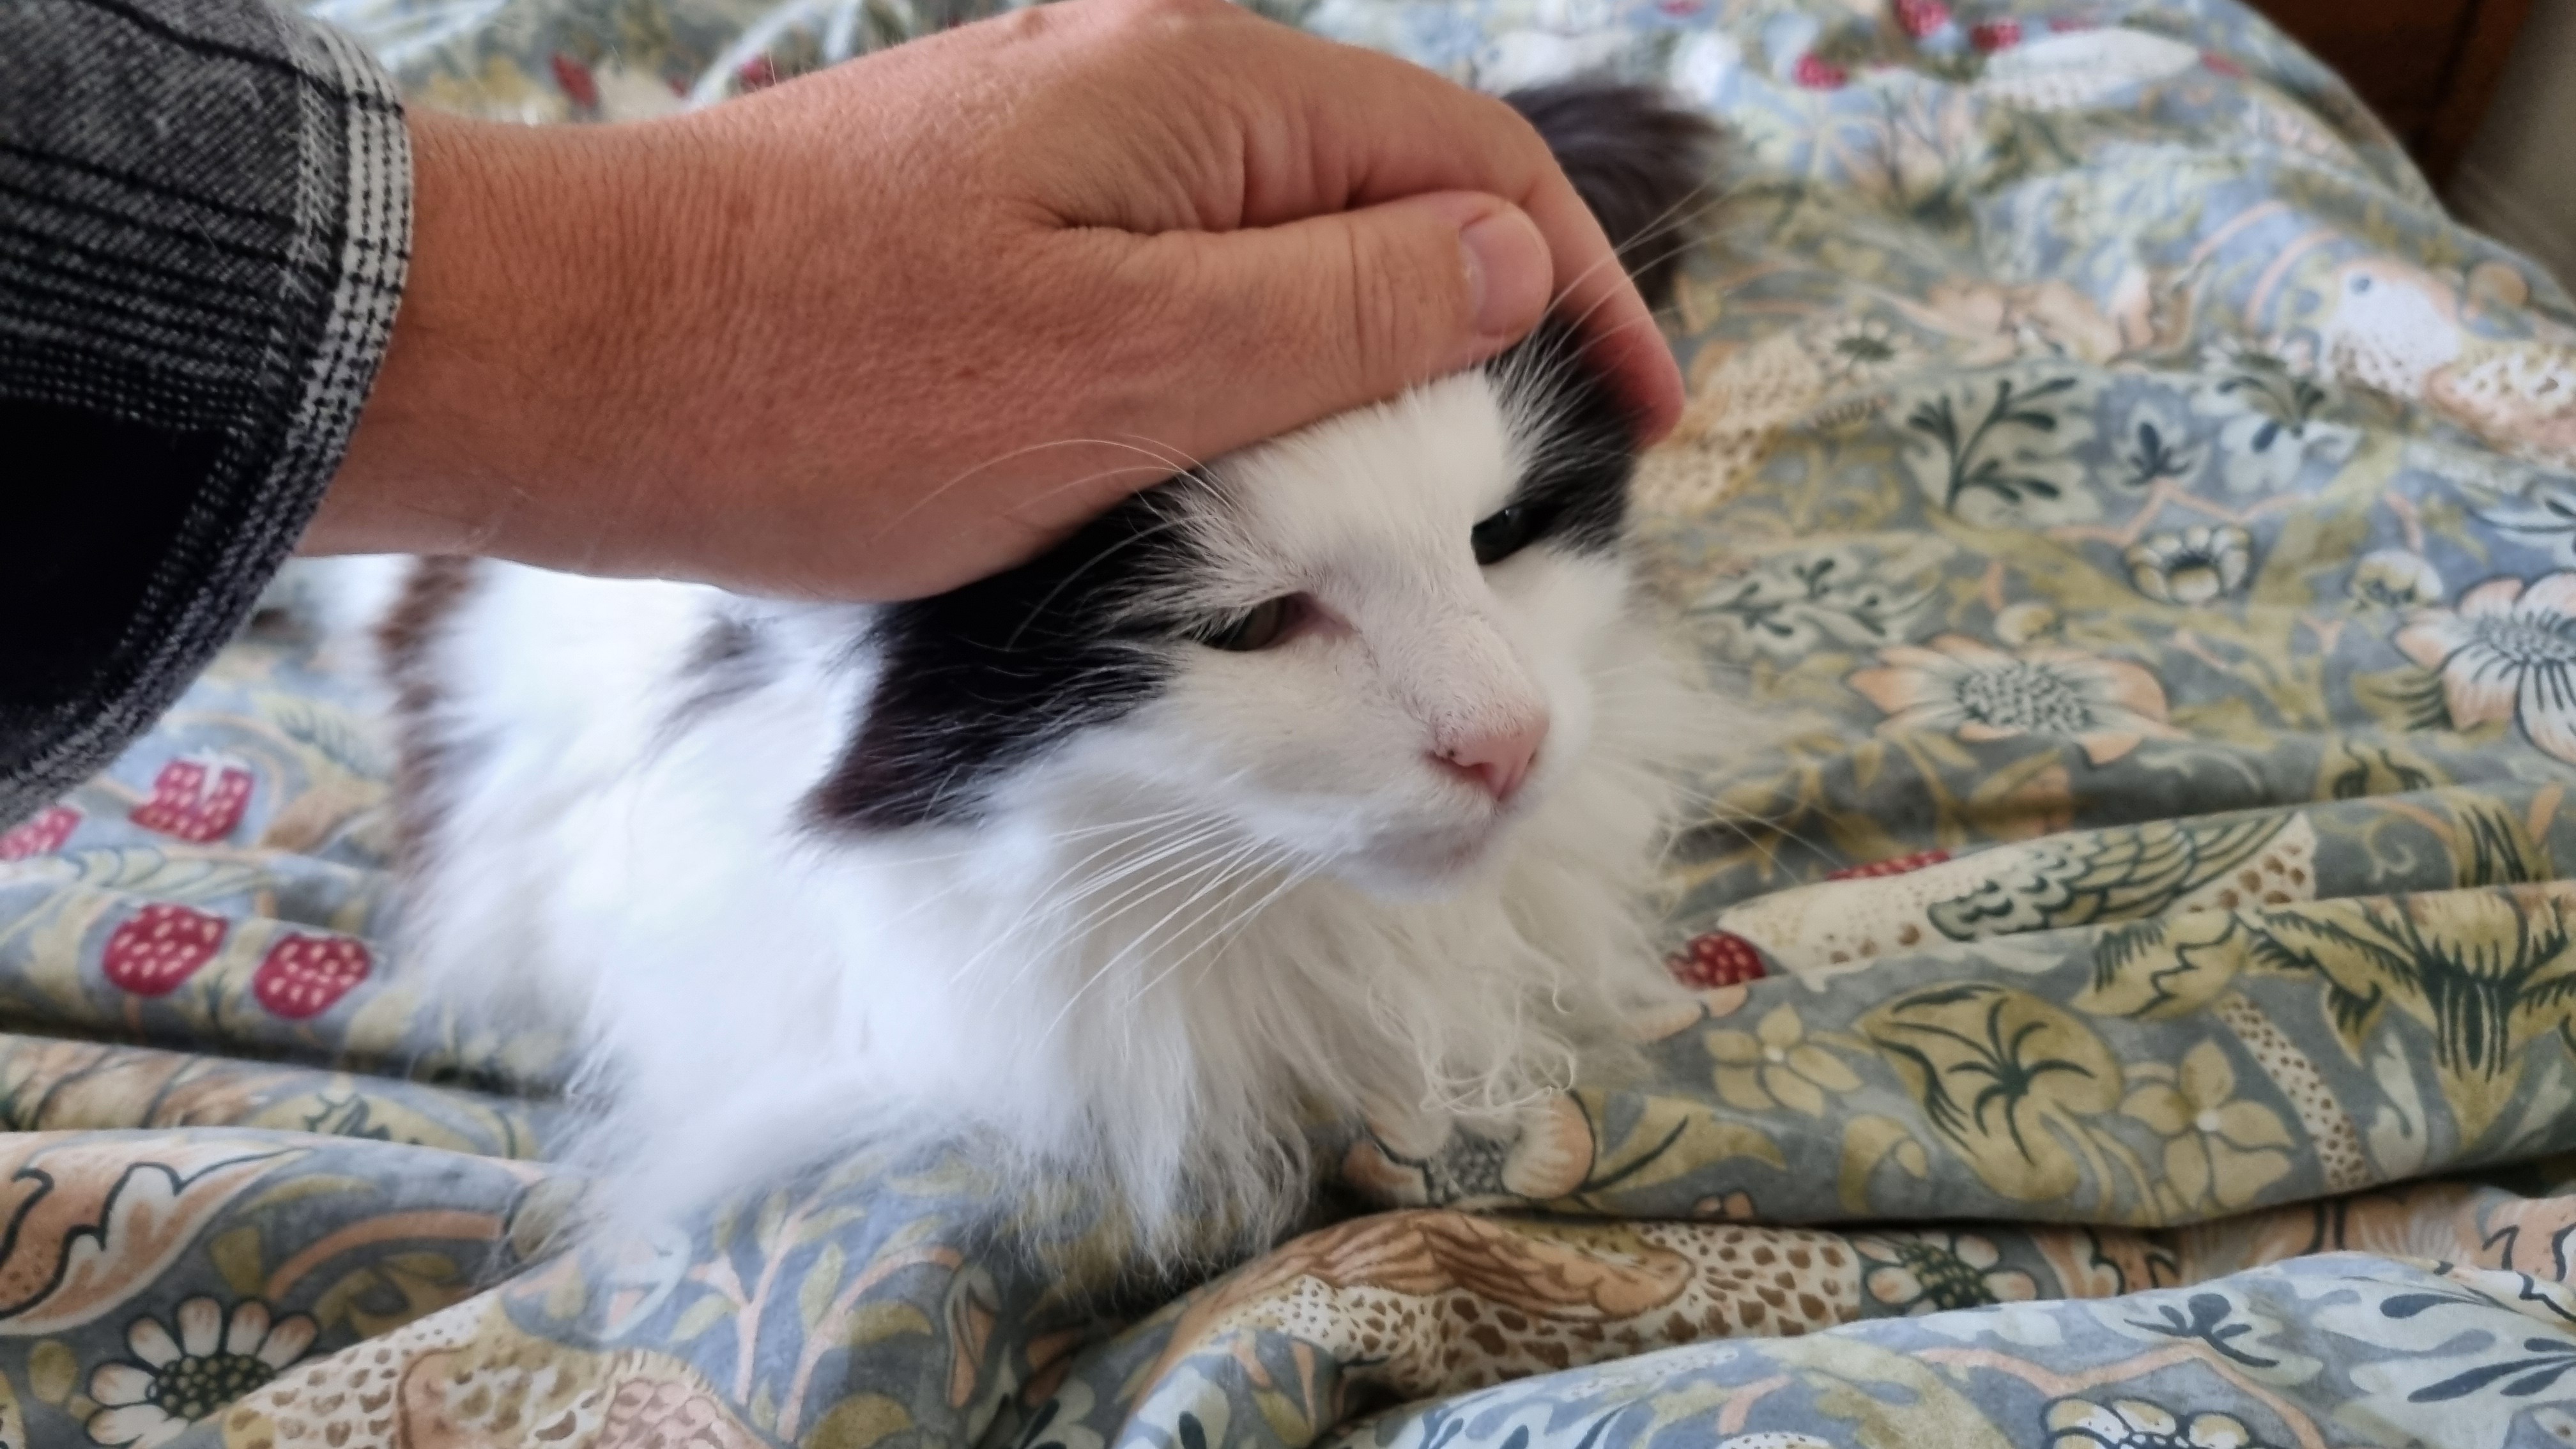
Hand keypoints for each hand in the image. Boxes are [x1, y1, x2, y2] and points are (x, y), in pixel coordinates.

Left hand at [309, 0, 1682, 599]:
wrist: (561, 369)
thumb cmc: (830, 385)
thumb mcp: (1129, 370)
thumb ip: (1339, 309)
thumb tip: (1507, 260)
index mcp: (1200, 95)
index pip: (1461, 164)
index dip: (1575, 287)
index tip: (1651, 417)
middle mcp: (1139, 86)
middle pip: (1379, 186)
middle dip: (1486, 318)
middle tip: (1544, 463)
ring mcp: (1056, 146)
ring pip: (1276, 242)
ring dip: (1368, 351)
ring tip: (1420, 479)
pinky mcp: (989, 219)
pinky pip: (1176, 276)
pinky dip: (1250, 363)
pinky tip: (1254, 450)